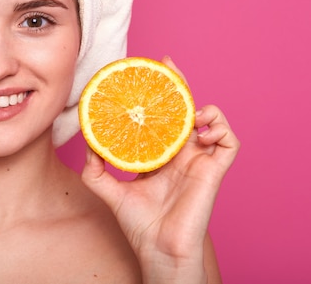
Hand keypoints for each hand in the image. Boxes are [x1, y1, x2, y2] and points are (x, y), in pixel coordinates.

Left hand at [81, 56, 239, 282]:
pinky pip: (228, 143)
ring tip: (187, 108)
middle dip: (178, 86)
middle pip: (184, 112)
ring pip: (212, 122)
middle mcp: (181, 154)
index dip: (158, 95)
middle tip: (166, 65)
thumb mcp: (109, 190)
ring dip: (203, 108)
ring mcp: (199, 161)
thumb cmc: (139, 223)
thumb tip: (86, 143)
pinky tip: (203, 128)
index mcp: (160, 155)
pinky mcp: (214, 172)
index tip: (149, 72)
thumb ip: (96, 168)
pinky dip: (221, 129)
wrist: (157, 249)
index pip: (161, 118)